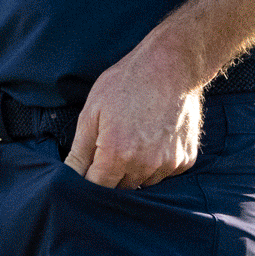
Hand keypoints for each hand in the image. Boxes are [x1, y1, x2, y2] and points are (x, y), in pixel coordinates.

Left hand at [66, 45, 202, 187]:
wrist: (170, 67)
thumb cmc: (126, 84)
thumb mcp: (92, 112)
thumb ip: (79, 150)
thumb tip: (69, 174)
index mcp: (117, 154)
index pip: (96, 186)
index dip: (87, 179)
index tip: (86, 167)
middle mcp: (145, 165)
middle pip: (120, 188)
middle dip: (109, 174)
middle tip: (108, 146)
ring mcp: (168, 164)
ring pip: (142, 182)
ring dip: (132, 171)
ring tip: (132, 138)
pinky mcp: (186, 160)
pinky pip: (163, 173)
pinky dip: (154, 164)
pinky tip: (151, 139)